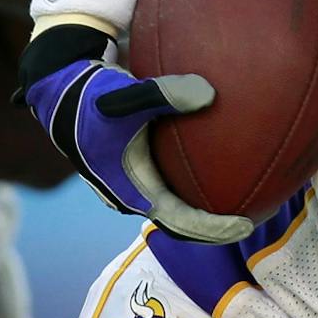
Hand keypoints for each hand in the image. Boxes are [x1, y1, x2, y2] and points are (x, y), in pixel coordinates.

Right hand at [18, 22, 252, 242]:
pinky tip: (226, 169)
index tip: (247, 225)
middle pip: (183, 224)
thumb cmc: (93, 95)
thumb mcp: (128, 95)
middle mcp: (132, 194)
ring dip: (208, 211)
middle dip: (217, 227)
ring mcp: (132, 185)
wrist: (61, 89)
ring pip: (177, 208)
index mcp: (132, 190)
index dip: (214, 229)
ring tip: (247, 201)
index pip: (181, 222)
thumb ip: (165, 95)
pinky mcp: (135, 170)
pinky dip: (197, 189)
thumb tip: (208, 93)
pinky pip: (172, 190)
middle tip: (256, 219)